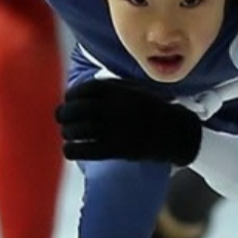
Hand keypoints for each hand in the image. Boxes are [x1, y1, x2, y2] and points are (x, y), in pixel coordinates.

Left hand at [55, 78, 201, 164]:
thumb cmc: (152, 108)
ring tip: (68, 135)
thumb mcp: (134, 89)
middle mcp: (113, 107)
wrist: (175, 131)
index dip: (71, 96)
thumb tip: (82, 92)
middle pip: (75, 110)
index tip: (68, 100)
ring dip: (68, 132)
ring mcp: (114, 128)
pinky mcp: (116, 148)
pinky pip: (85, 149)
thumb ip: (110, 87)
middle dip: (64, 115)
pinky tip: (70, 149)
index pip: (83, 90)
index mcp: (117, 90)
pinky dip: (72, 149)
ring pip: (77, 130)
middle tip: (62, 119)